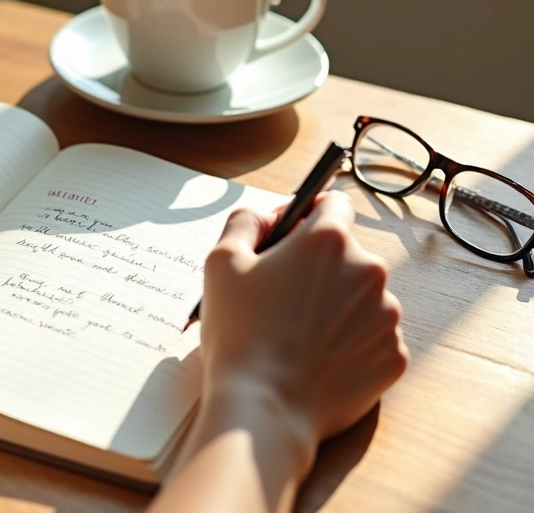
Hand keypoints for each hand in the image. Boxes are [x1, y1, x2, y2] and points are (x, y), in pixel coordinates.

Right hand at [199, 191, 408, 466]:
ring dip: (335, 307)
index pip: (333, 203)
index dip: (307, 215)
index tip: (290, 237)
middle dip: (318, 269)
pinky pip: (371, 339)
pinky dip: (348, 344)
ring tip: (296, 336)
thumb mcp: (220, 263)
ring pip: (360, 298)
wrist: (265, 409)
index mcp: (328, 241)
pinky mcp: (393, 356)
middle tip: (280, 299)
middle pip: (346, 255)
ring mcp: (387, 316)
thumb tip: (266, 215)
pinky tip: (315, 360)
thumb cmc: (240, 335)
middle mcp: (369, 271)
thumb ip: (244, 222)